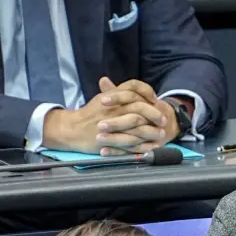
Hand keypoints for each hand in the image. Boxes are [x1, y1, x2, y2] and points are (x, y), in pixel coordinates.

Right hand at [41, 77, 166, 154]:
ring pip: (137, 127)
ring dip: (151, 131)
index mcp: (112, 97)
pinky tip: (152, 147)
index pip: (134, 88)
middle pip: (139, 108)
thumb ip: (118, 92)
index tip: (155, 100)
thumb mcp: (102, 99)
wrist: (72, 129)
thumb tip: (136, 90)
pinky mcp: (111, 140)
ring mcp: (112, 125)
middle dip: (154, 114)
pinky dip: (143, 145)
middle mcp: (113, 109)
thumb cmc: (89, 114)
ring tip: (161, 134)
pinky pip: (131, 143)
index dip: (147, 92)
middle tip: (163, 120)